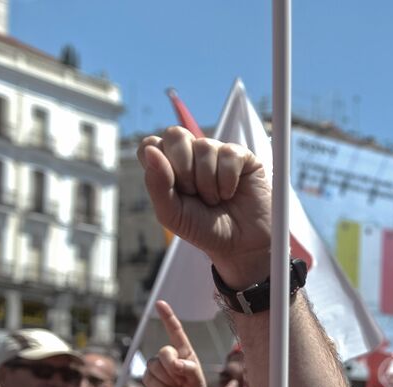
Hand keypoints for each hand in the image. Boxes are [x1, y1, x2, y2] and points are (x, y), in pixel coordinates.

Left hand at [138, 127, 272, 288]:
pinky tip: (230, 193)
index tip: (173, 189)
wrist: (239, 245)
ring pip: (204, 145)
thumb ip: (157, 185)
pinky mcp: (241, 156)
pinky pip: (229, 154)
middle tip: (194, 193)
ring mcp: (216, 153)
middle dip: (183, 169)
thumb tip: (151, 152)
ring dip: (208, 181)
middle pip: (175, 135)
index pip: (151, 145)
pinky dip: (227, 179)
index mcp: (168, 166)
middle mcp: (191, 154)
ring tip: (214, 199)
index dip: (159, 164)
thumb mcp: (172, 214)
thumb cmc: (204, 229)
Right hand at [143, 300, 207, 386]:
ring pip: (155, 366)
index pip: (175, 331)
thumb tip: (175, 363)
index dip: (167, 317)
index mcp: (185, 352)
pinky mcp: (148, 376)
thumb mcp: (197, 380)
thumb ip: (189, 369)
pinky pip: (148, 378)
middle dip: (173, 367)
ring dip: (167, 380)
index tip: (159, 303)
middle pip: (164, 352)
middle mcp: (169, 355)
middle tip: (182, 381)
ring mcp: (157, 365)